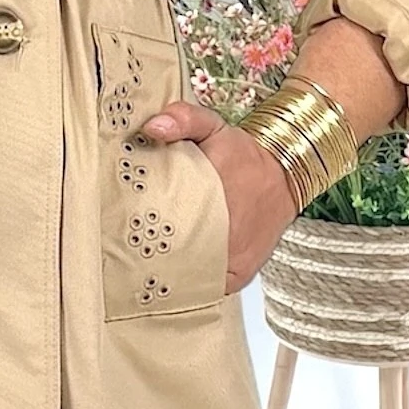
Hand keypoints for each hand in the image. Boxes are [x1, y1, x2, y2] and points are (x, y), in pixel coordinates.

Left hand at [138, 100, 298, 294]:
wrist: (288, 174)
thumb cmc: (245, 155)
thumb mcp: (213, 127)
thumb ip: (183, 120)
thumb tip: (154, 127)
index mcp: (208, 203)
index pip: (161, 233)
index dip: (137, 239)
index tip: (120, 239)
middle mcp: (223, 239)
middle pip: (172, 262)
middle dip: (148, 260)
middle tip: (125, 259)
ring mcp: (233, 262)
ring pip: (190, 281)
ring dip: (169, 277)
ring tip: (143, 273)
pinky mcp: (240, 275)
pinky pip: (209, 289)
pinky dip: (193, 286)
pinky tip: (174, 280)